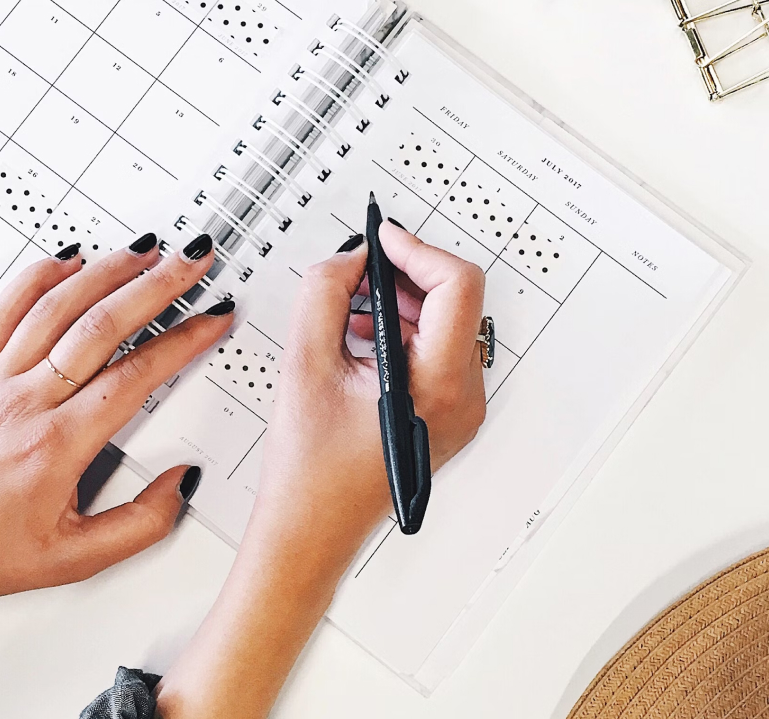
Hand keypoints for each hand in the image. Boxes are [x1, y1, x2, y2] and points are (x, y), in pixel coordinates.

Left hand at [0, 233, 231, 601]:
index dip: (182, 341)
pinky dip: (38, 276)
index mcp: (57, 446)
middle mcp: (25, 403)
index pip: (135, 376)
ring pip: (56, 307)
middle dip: (157, 285)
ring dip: (106, 271)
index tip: (212, 318)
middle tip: (192, 261)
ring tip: (146, 249)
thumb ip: (140, 524)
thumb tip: (181, 483)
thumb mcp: (75, 560)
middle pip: (101, 326)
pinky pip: (4, 309)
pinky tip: (68, 260)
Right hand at [155, 225, 487, 718]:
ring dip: (402, 301)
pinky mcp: (447, 413)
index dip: (417, 250)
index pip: (458, 286)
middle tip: (361, 266)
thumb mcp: (305, 363)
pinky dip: (403, 330)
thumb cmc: (309, 471)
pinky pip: (437, 351)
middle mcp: (464, 398)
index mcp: (439, 386)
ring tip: (352, 305)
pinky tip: (362, 334)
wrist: (311, 531)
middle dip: (407, 274)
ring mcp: (461, 409)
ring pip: (448, 323)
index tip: (382, 238)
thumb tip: (350, 256)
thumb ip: (325, 292)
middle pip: (457, 301)